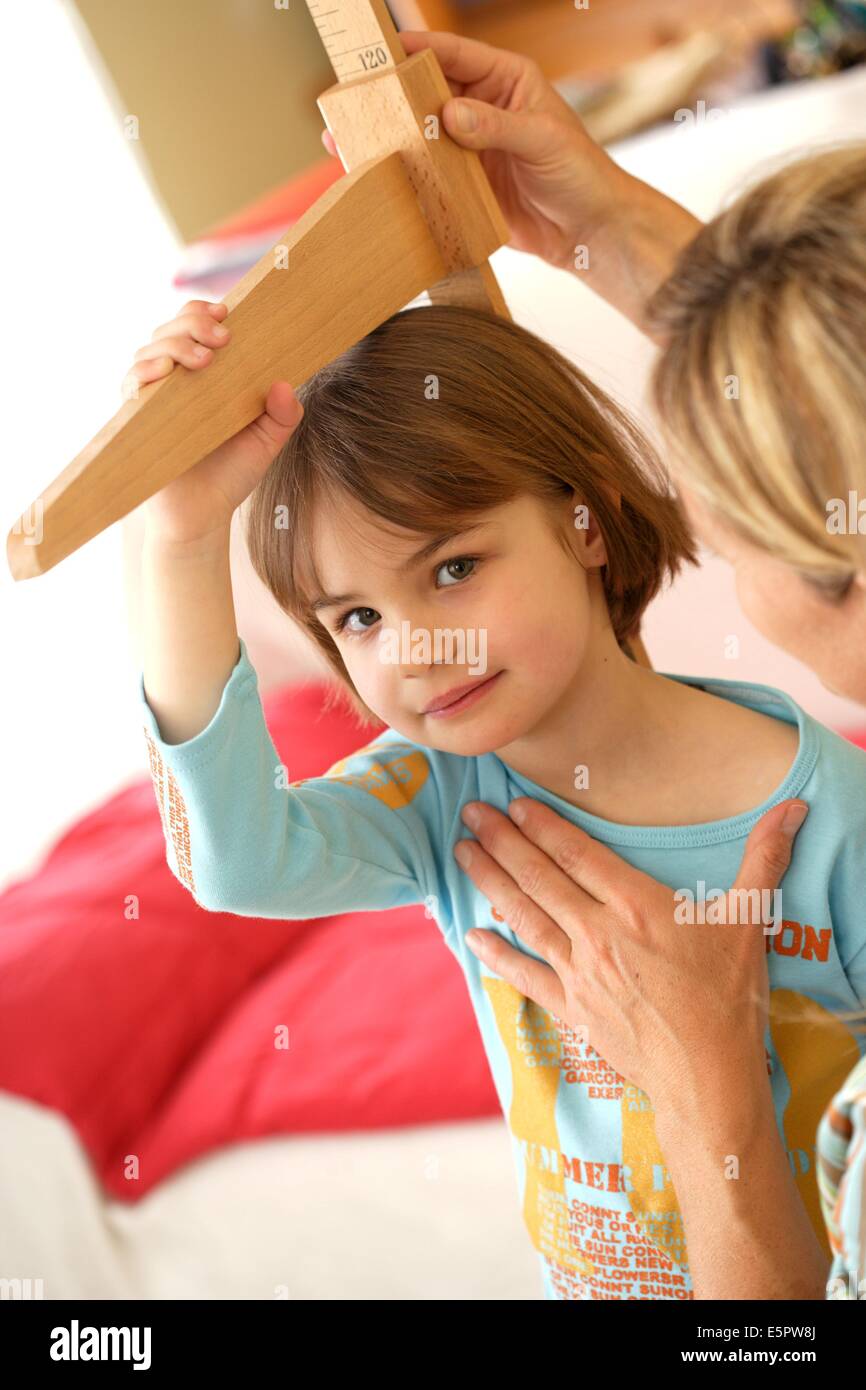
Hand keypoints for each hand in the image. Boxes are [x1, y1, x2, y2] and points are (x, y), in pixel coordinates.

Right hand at [122, 299, 303, 544]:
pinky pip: (131, 384)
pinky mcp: (136, 417)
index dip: (206, 312)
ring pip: (151, 350)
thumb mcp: (266, 442)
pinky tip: (163, 371)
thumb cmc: (231, 474)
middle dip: (195, 323)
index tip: (228, 312)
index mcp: (207, 374)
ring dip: (175, 345)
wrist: (202, 517)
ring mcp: (154, 396)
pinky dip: (144, 371)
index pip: (197, 326)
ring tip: (202, 358)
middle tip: (222, 336)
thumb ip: (282, 415)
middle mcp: (176, 378)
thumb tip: (283, 385)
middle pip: (173, 329)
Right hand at [321, 30, 626, 271]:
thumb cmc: (580, 173)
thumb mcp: (543, 141)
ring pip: (421, 133)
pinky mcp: (463, 186)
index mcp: (505, 81)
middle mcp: (482, 108)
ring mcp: (469, 148)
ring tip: (351, 134)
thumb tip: (451, 114)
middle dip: (392, 92)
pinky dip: (405, 173)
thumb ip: (497, 126)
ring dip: (391, 134)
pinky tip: (376, 172)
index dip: (418, 49)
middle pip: (427, 91)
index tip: (385, 50)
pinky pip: (428, 174)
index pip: (454, 55)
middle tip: (355, 95)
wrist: (588, 230)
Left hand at [453, 795, 808, 1110]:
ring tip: (462, 853)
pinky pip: (524, 975)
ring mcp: (579, 973)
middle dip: (502, 842)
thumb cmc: (729, 997)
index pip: (577, 854)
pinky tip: (470, 936)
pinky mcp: (571, 1008)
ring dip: (489, 882)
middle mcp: (598, 934)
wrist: (707, 1076)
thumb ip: (764, 859)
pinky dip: (496, 955)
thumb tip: (793, 808)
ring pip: (524, 917)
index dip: (542, 826)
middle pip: (540, 878)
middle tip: (471, 812)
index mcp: (636, 906)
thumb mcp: (749, 920)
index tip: (513, 803)